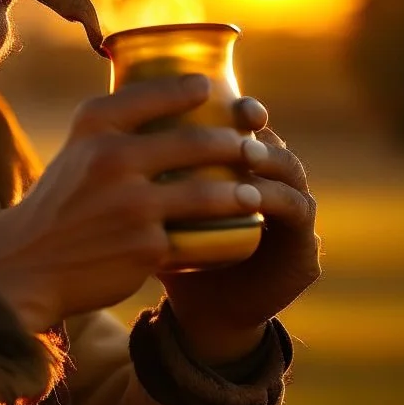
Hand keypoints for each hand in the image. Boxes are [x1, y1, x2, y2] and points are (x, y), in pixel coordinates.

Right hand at [0, 75, 263, 332]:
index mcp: (93, 126)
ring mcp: (131, 204)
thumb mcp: (76, 152)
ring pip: (207, 192)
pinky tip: (235, 233)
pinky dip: (218, 235)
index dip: (191, 89)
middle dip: (235, 144)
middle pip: (195, 143)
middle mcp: (112, 158)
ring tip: (255, 193)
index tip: (211, 90)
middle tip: (253, 147)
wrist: (25, 264)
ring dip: (241, 192)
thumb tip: (169, 101)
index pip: (154, 93)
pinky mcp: (146, 246)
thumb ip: (113, 128)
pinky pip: (195, 236)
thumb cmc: (59, 205)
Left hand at [159, 97, 320, 364]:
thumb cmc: (174, 253)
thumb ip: (143, 170)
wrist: (199, 313)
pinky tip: (253, 199)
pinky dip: (278, 203)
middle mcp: (273, 184)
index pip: (247, 128)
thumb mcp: (156, 207)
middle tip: (241, 119)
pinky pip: (298, 219)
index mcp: (242, 167)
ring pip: (292, 175)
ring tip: (245, 157)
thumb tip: (99, 123)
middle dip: (257, 126)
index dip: (239, 107)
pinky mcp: (304, 253)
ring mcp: (295, 218)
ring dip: (270, 162)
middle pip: (273, 143)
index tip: (217, 91)